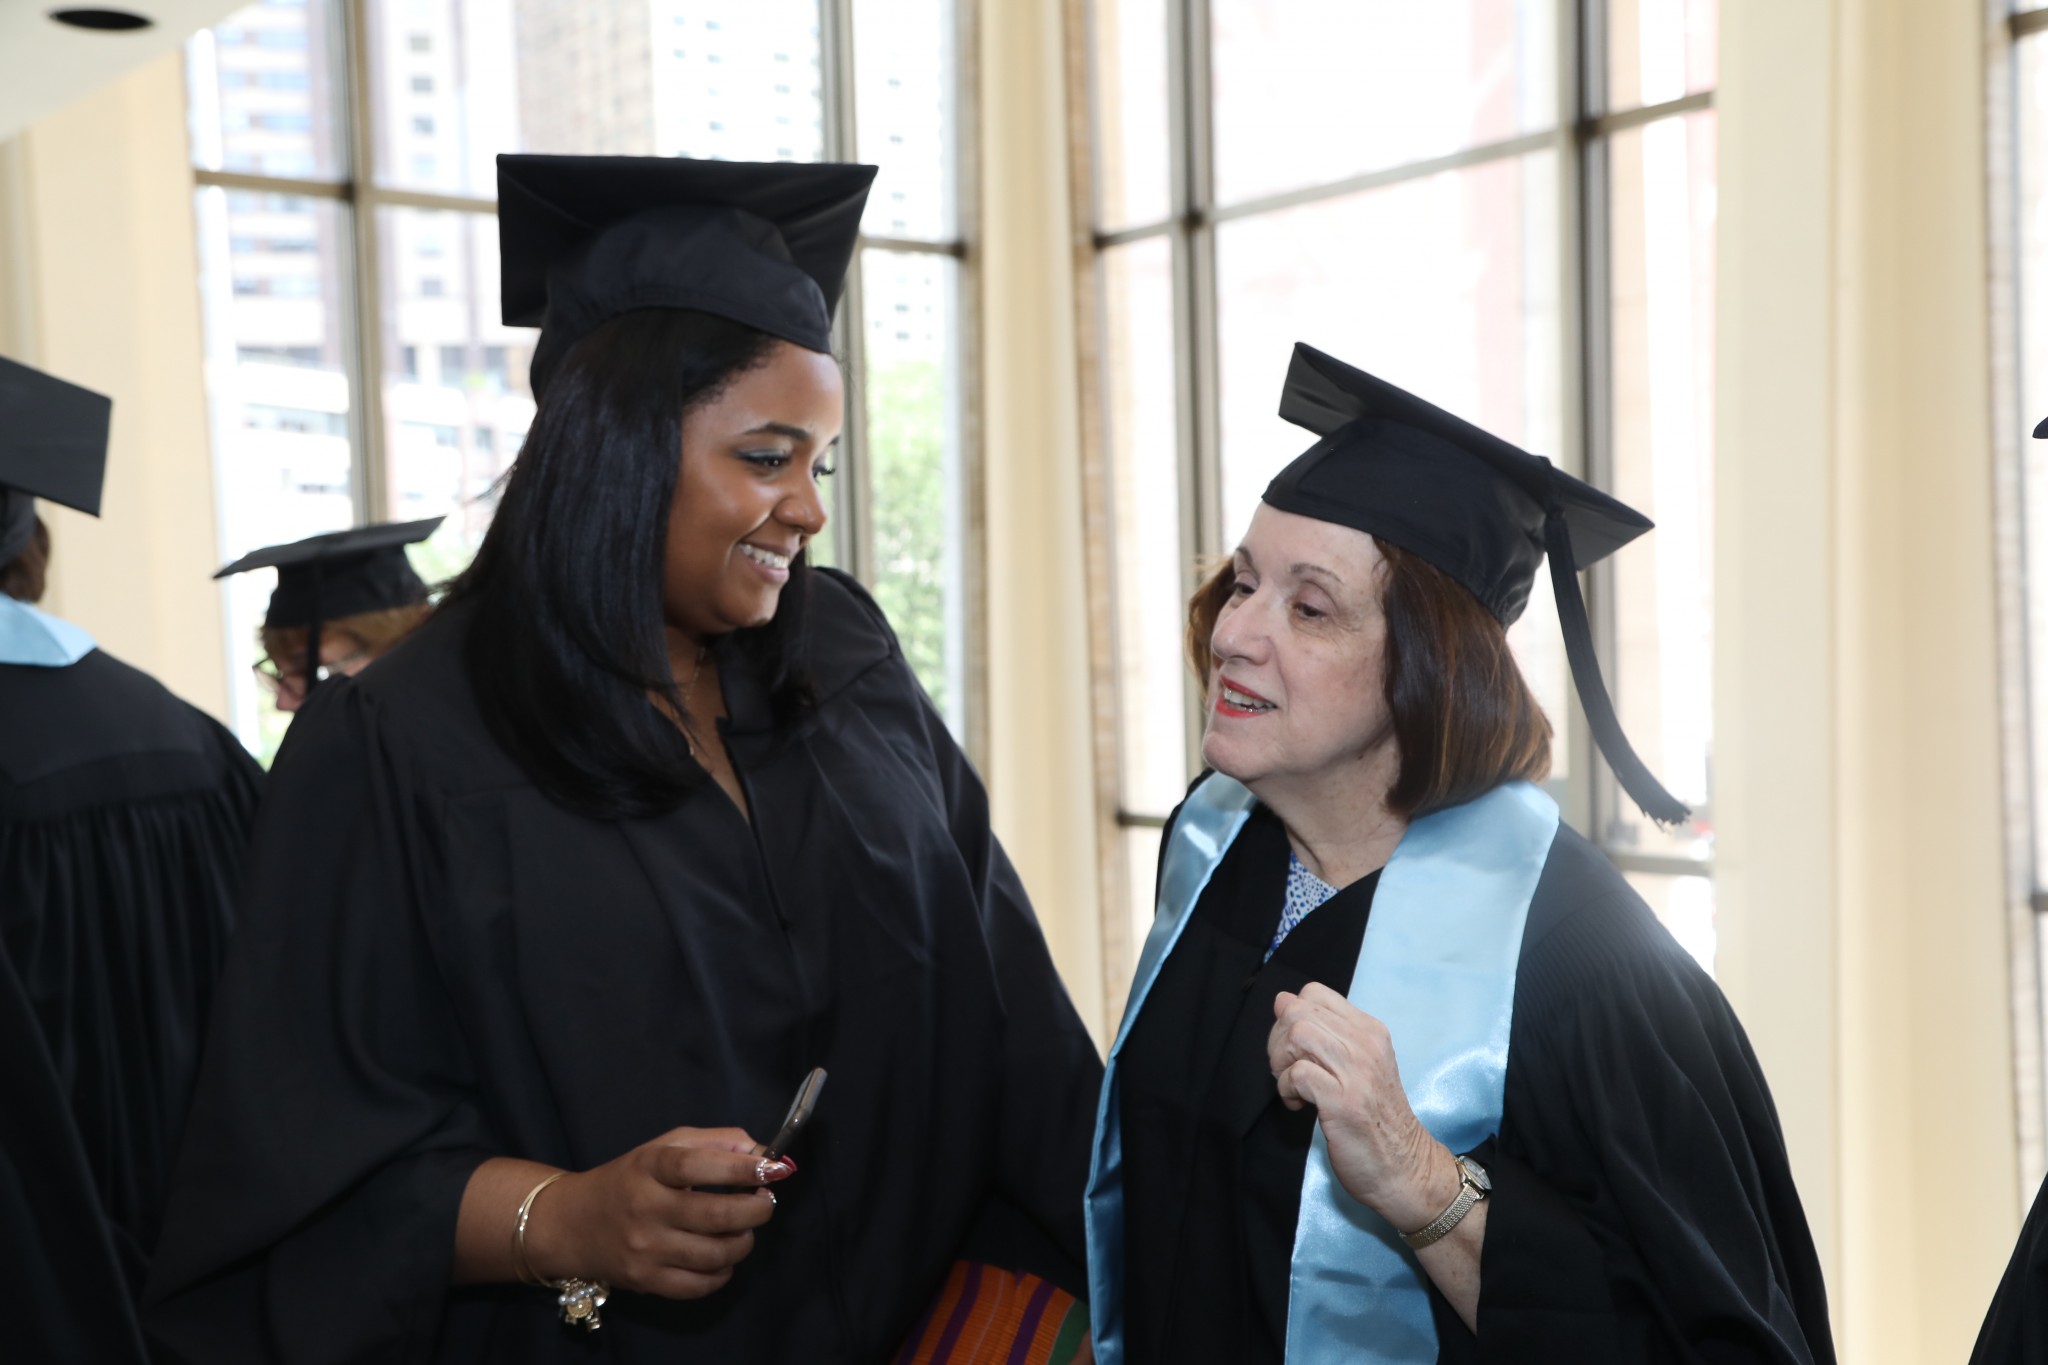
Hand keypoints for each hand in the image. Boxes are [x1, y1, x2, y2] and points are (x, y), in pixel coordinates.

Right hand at [524, 1126, 790, 1298]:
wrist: (572, 1224)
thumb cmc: (630, 1179)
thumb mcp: (665, 1147)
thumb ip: (716, 1142)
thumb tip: (763, 1153)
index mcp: (649, 1167)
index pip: (698, 1166)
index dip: (741, 1167)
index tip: (772, 1168)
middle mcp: (645, 1209)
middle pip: (717, 1216)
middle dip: (757, 1209)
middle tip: (765, 1201)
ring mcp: (645, 1250)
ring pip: (716, 1254)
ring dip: (745, 1241)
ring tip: (744, 1228)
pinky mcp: (646, 1281)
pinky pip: (701, 1285)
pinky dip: (724, 1271)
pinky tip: (723, 1256)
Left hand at [1267, 983, 1458, 1230]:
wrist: (1405, 1167)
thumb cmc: (1376, 1119)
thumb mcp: (1360, 1066)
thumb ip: (1329, 1037)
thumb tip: (1283, 1004)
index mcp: (1370, 1031)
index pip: (1314, 993)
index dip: (1291, 1016)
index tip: (1294, 1048)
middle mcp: (1366, 1044)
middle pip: (1298, 1011)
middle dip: (1277, 1039)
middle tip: (1285, 1070)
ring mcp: (1357, 1072)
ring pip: (1297, 1034)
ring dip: (1281, 1062)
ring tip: (1291, 1086)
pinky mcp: (1343, 1101)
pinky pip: (1298, 1073)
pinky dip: (1287, 1088)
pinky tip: (1298, 1105)